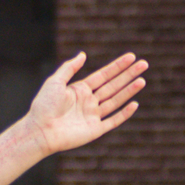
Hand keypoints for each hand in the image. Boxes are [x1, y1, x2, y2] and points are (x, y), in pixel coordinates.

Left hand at [21, 50, 145, 157]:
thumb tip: (83, 54)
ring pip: (115, 101)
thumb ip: (69, 68)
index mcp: (80, 90)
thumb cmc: (44, 105)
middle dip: (128, 75)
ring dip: (129, 90)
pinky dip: (124, 113)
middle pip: (113, 86)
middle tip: (144, 64)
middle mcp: (88, 102)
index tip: (131, 57)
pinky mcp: (95, 130)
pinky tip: (134, 104)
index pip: (104, 75)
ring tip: (142, 80)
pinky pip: (113, 121)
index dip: (117, 66)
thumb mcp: (55, 81)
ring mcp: (92, 116)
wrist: (40, 130)